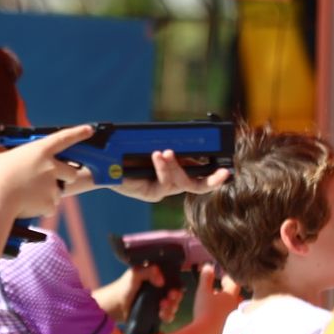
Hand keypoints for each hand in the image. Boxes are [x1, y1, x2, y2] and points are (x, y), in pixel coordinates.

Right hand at [0, 124, 92, 217]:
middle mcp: (51, 167)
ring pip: (58, 192)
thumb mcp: (5, 159)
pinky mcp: (49, 203)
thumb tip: (22, 164)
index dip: (78, 133)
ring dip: (47, 195)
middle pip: (71, 172)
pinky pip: (50, 208)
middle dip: (65, 177)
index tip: (88, 130)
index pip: (64, 138)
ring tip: (26, 196)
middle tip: (51, 181)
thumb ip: (20, 160)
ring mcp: (52, 186)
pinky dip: (41, 208)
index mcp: (40, 150)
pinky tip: (26, 206)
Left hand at [105, 265, 183, 324]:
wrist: (114, 306)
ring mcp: (159, 302)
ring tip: (162, 306)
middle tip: (170, 297)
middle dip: (176, 297)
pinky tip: (161, 314)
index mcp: (157, 278)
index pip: (174, 280)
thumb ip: (147, 271)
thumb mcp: (134, 274)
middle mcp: (160, 290)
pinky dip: (168, 316)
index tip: (173, 290)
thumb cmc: (123, 287)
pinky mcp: (156, 314)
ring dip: (172, 307)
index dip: (177, 285)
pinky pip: (168, 316)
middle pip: (177, 294)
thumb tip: (161, 280)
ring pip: (174, 305)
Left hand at [114, 149, 229, 201]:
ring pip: (182, 182)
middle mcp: (174, 182)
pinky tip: (158, 155)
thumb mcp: (158, 142)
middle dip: (213, 180)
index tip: (228, 166)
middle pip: (200, 185)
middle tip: (224, 172)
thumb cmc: (131, 148)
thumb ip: (178, 144)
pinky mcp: (151, 193)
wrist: (105, 159)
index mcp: (180, 169)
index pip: (204, 173)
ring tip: (164, 152)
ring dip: (176, 166)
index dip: (217, 172)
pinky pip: (164, 183)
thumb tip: (199, 141)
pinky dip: (163, 168)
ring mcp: (163, 189)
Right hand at [189, 263, 241, 326]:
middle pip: (236, 295)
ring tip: (217, 305)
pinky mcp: (233, 327)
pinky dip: (225, 314)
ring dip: (227, 304)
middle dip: (228, 293)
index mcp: (232, 295)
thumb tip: (208, 266)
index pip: (234, 282)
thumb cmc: (205, 311)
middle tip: (219, 291)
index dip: (228, 278)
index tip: (221, 278)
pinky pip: (231, 317)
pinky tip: (216, 317)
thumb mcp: (203, 292)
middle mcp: (237, 305)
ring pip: (234, 307)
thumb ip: (206, 278)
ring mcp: (236, 317)